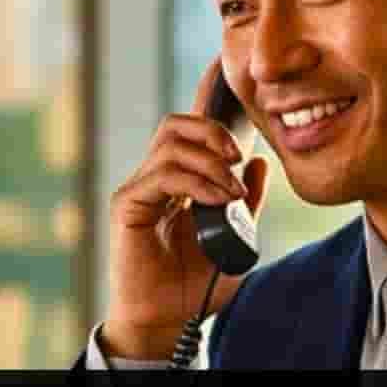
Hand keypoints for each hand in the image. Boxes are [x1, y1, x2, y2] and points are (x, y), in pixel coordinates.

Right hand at [102, 59, 268, 359]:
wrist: (168, 320)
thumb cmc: (195, 283)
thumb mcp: (238, 238)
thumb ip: (246, 202)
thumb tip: (258, 165)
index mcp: (181, 181)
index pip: (192, 130)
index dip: (205, 95)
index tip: (221, 67)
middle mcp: (157, 178)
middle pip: (177, 124)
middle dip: (212, 130)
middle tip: (236, 157)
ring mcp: (140, 189)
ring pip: (171, 142)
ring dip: (209, 160)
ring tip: (229, 191)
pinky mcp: (128, 205)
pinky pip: (161, 174)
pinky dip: (194, 181)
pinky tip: (214, 200)